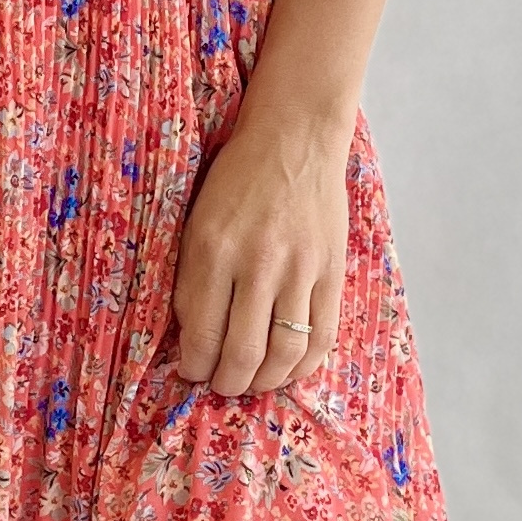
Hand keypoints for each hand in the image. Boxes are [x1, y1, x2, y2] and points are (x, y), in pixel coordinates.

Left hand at [172, 106, 349, 396]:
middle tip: (220, 384)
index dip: (193, 365)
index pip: (200, 332)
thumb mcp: (198, 221)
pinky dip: (304, 365)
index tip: (190, 371)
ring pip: (283, 352)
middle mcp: (256, 263)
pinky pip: (322, 335)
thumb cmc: (237, 176)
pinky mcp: (331, 270)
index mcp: (212, 250)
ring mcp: (299, 268)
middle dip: (226, 383)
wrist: (295, 136)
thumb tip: (192, 338)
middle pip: (241, 353)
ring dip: (264, 381)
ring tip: (251, 382)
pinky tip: (288, 369)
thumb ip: (194, 277)